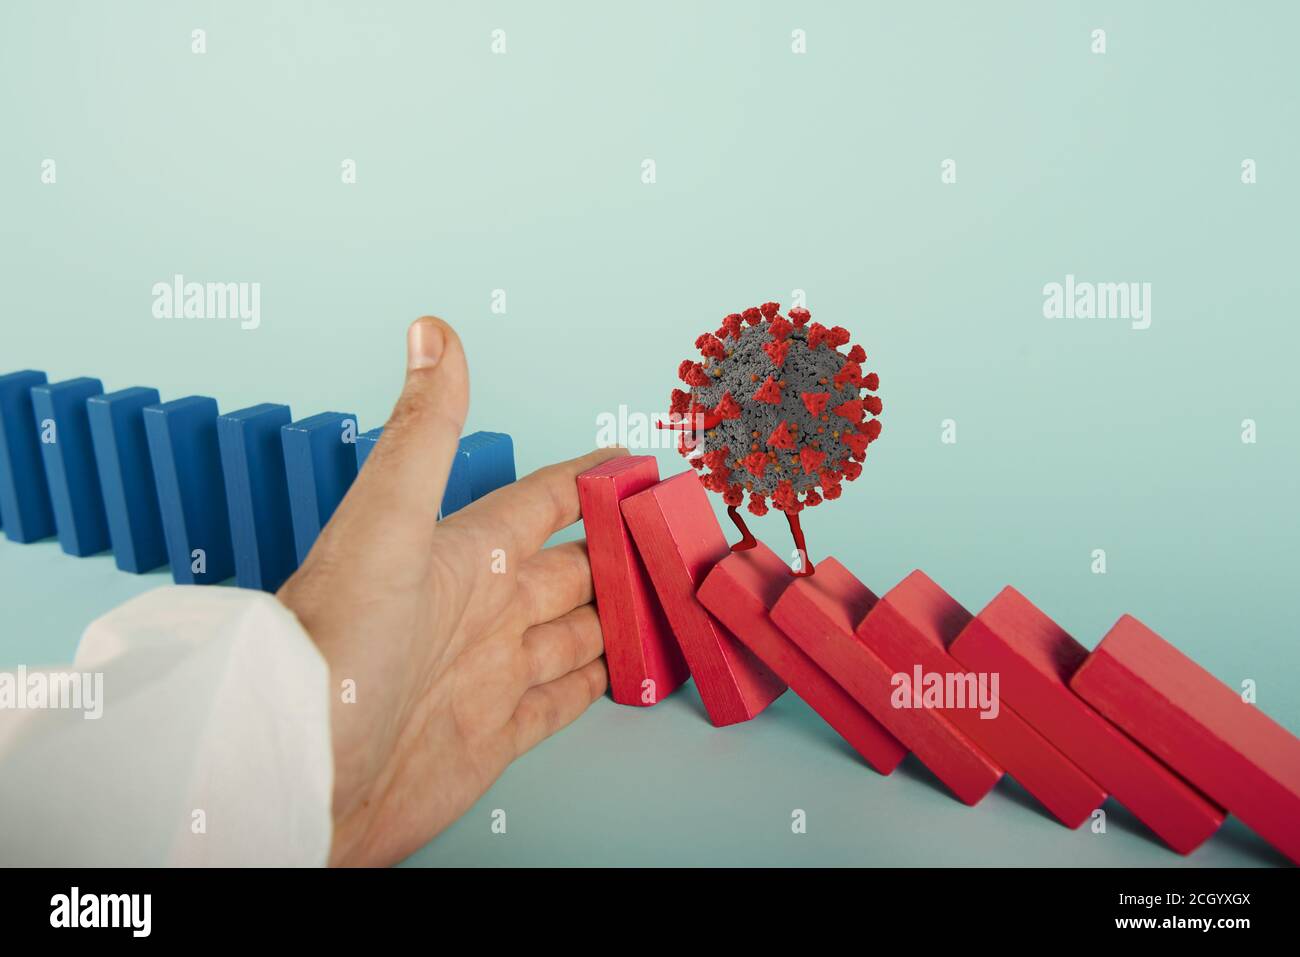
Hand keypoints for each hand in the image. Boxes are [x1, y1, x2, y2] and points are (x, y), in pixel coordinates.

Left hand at [277, 316, 622, 865]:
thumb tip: (431, 329)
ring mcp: (491, 673)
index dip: (593, 479)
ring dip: (622, 618)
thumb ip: (424, 433)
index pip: (546, 501)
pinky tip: (628, 671)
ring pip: (579, 632)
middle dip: (624, 554)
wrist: (298, 774)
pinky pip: (564, 700)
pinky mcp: (495, 735)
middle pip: (575, 569)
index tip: (638, 463)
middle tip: (680, 543)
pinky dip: (601, 684)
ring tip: (673, 605)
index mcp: (466, 554)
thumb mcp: (384, 523)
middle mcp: (483, 609)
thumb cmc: (332, 644)